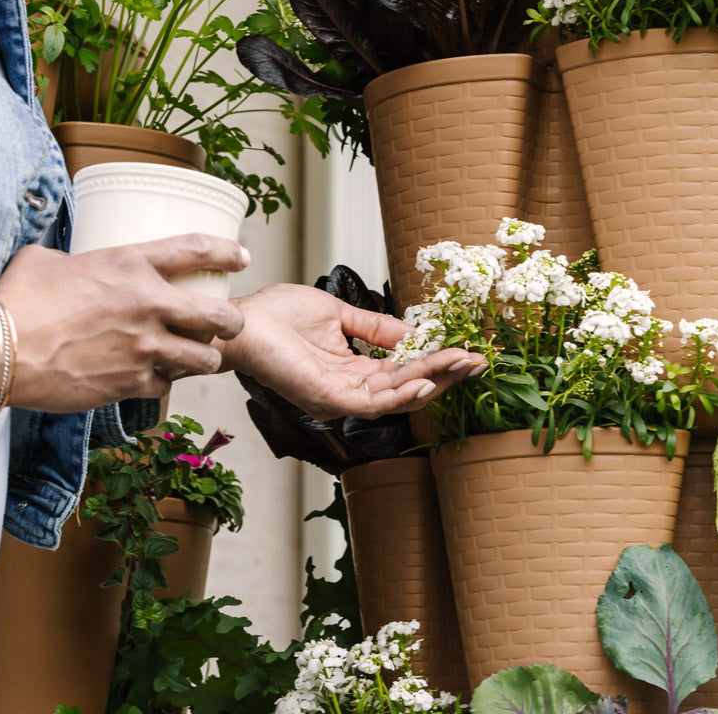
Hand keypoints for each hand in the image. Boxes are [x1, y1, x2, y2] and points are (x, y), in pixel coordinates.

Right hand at [0, 235, 247, 413]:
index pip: (196, 250)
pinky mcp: (129, 385)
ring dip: (203, 359)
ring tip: (196, 357)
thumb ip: (72, 259)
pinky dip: (160, 382)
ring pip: (203, 360)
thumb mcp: (46, 259)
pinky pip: (163, 385)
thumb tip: (65, 261)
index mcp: (129, 264)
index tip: (240, 256)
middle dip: (233, 322)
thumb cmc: (16, 300)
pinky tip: (150, 378)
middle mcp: (147, 305)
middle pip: (220, 316)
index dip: (226, 252)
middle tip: (230, 325)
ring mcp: (143, 348)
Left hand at [219, 283, 485, 419]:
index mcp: (351, 368)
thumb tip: (413, 332)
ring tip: (460, 366)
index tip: (466, 350)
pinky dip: (400, 393)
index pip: (403, 371)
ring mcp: (338, 397)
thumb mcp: (337, 314)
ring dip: (430, 382)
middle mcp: (348, 388)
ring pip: (395, 398)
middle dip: (444, 375)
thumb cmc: (277, 315)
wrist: (241, 319)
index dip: (435, 362)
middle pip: (407, 389)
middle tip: (476, 361)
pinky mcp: (325, 398)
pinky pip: (370, 402)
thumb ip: (374, 327)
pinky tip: (425, 381)